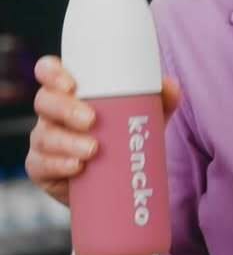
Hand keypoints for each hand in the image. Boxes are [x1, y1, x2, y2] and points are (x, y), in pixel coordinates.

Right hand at [25, 56, 181, 207]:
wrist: (116, 183)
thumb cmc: (125, 137)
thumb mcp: (144, 118)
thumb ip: (160, 101)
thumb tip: (170, 85)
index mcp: (70, 92)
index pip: (48, 71)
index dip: (52, 72)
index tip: (71, 83)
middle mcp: (52, 113)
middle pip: (44, 101)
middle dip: (65, 109)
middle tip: (92, 120)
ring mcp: (44, 141)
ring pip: (44, 135)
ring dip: (66, 141)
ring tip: (93, 149)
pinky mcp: (42, 169)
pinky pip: (40, 165)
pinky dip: (58, 165)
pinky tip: (76, 167)